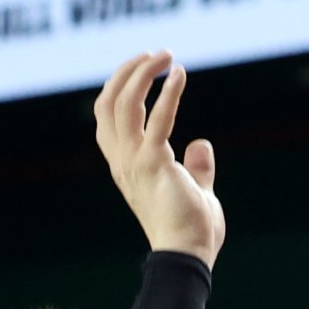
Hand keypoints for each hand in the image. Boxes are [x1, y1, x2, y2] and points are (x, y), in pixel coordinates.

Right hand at [93, 51, 224, 267]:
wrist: (189, 255)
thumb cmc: (192, 230)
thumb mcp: (194, 191)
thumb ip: (196, 168)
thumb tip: (200, 144)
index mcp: (125, 165)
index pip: (107, 116)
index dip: (119, 86)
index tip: (144, 67)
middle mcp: (122, 160)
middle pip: (109, 102)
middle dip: (128, 71)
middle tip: (155, 53)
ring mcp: (134, 162)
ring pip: (124, 103)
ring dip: (143, 73)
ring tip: (166, 55)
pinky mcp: (155, 164)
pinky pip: (158, 119)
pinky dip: (168, 92)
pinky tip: (180, 73)